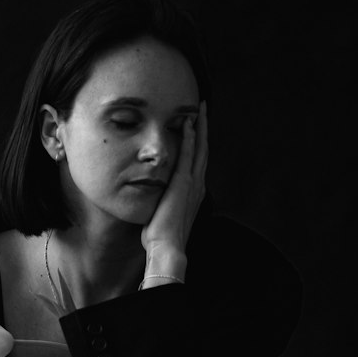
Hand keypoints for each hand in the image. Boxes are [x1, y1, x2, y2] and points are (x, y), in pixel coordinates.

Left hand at [140, 99, 207, 259]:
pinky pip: (188, 155)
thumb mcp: (163, 214)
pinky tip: (188, 123)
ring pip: (200, 148)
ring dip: (200, 128)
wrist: (167, 247)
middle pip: (203, 150)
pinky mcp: (183, 183)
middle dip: (204, 129)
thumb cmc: (162, 236)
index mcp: (194, 192)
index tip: (196, 126)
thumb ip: (163, 201)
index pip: (198, 161)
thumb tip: (153, 198)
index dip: (199, 143)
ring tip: (200, 109)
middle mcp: (198, 185)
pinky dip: (190, 138)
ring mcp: (192, 183)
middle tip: (204, 109)